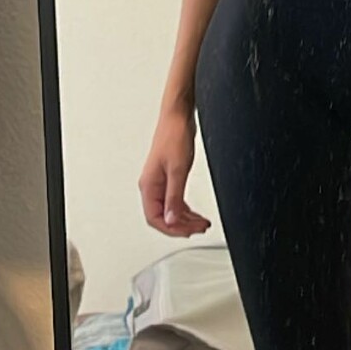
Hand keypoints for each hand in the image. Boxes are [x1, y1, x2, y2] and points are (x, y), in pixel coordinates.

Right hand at [139, 107, 211, 236]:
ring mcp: (160, 182)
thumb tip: (171, 219)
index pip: (155, 218)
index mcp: (149, 186)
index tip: (189, 232)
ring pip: (170, 210)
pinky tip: (195, 213)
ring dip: (185, 219)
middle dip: (182, 226)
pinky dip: (186, 210)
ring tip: (201, 223)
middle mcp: (152, 186)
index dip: (172, 229)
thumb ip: (174, 197)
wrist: (177, 118)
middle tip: (200, 228)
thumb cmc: (174, 136)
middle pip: (163, 217)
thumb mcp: (178, 170)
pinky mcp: (169, 177)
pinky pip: (175, 200)